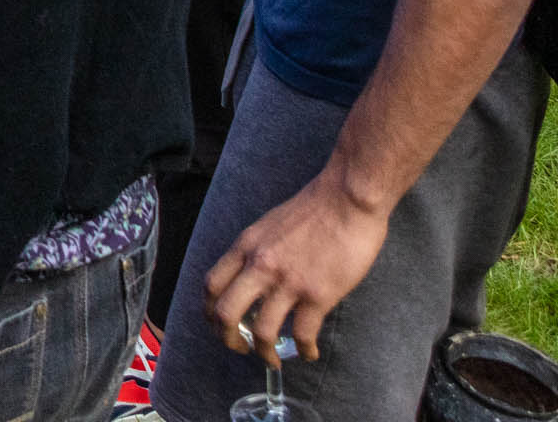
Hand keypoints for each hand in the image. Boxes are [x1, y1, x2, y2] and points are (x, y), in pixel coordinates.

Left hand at [207, 170, 388, 365]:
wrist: (348, 198)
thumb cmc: (314, 209)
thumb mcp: (269, 226)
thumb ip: (257, 252)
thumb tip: (253, 280)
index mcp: (246, 246)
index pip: (212, 285)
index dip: (210, 312)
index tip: (219, 325)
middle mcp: (260, 265)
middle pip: (225, 313)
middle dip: (228, 339)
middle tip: (240, 348)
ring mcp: (288, 281)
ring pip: (262, 332)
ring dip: (265, 353)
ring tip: (273, 360)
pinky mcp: (318, 294)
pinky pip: (303, 334)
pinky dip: (304, 351)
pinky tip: (309, 354)